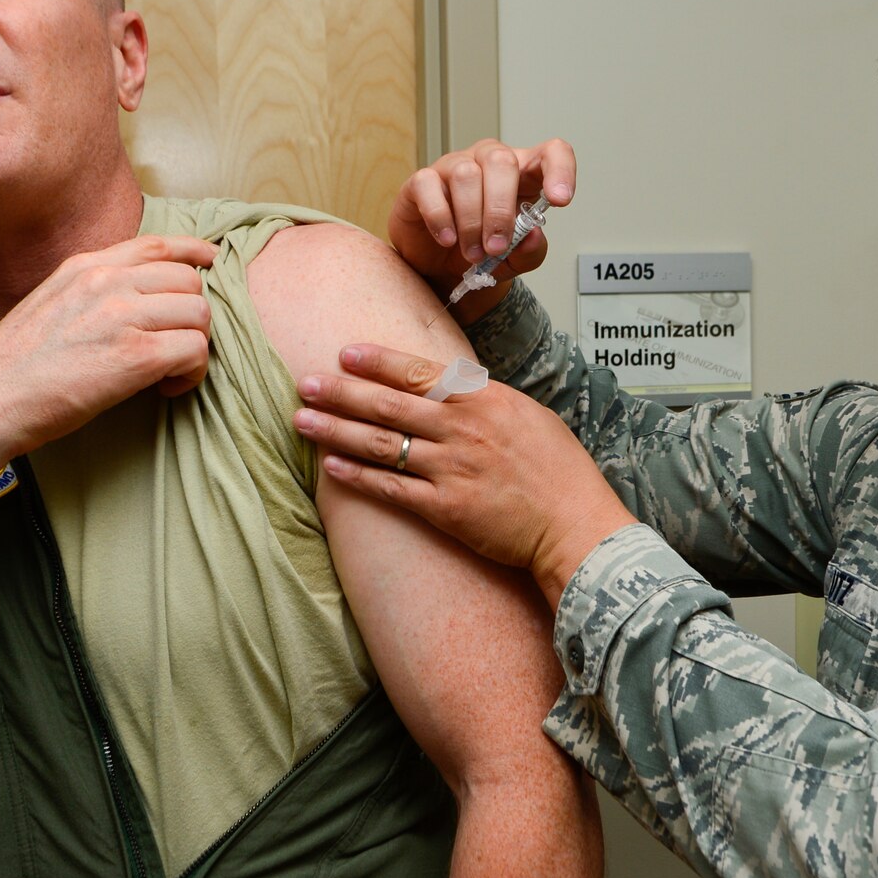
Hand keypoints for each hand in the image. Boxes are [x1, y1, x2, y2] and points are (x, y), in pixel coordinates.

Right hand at [0, 232, 217, 459]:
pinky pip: (195, 350)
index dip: (193, 251)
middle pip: (188, 281)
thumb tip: (131, 299)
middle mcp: (108, 282)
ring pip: (198, 314)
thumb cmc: (15, 365)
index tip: (211, 260)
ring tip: (169, 372)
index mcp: (86, 267)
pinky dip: (191, 374)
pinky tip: (165, 389)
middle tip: (173, 345)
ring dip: (194, 346)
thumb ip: (90, 292)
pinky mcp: (137, 356)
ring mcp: (123, 316)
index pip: (157, 244)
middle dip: (191, 315)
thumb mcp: (50, 303)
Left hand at [293, 343, 635, 605]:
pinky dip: (358, 477)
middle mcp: (462, 430)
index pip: (417, 371)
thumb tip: (452, 387)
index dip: (376, 362)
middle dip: (340, 392)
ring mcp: (451, 470)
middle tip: (304, 383)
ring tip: (301, 421)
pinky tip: (331, 467)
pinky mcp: (445, 509)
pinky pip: (391, 489)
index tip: (343, 353)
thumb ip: (485, 400)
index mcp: (483, 399)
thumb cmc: (560, 471)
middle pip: (387, 404)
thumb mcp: (528, 415)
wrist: (576, 524)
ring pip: (381, 444)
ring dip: (336, 431)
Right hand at [390, 138, 576, 321]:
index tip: (558, 200)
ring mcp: (453, 166)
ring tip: (472, 253)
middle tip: (496, 246)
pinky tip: (447, 238)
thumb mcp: (515, 259)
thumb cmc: (483, 252)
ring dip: (472, 221)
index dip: (560, 170)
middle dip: (500, 210)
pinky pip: (429, 185)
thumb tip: (532, 236)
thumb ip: (531, 250)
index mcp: (522, 173)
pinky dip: (440, 216)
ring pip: (466, 175)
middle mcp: (488, 161)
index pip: (550, 153)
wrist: (441, 269)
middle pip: (501, 161)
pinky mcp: (422, 181)